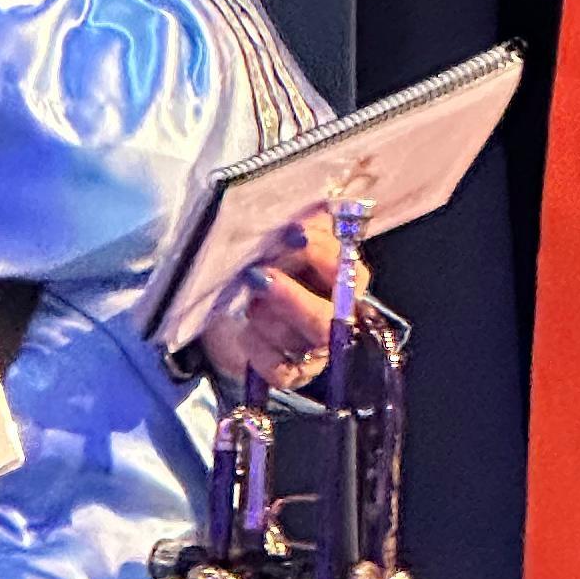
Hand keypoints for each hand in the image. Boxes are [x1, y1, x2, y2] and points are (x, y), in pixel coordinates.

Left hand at [199, 210, 363, 386]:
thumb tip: (316, 204)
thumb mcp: (279, 243)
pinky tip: (244, 329)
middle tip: (257, 275)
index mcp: (344, 280)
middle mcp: (338, 318)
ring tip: (247, 298)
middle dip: (291, 298)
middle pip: (326, 318)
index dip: (322, 253)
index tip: (292, 234)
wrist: (231, 312)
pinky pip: (277, 367)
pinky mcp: (291, 374)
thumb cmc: (265, 269)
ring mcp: (316, 351)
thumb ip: (303, 226)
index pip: (348, 271)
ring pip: (298, 343)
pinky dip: (255, 346)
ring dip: (265, 317)